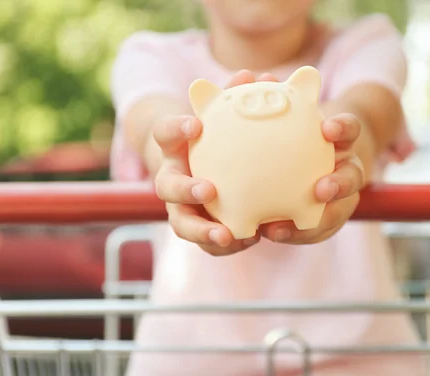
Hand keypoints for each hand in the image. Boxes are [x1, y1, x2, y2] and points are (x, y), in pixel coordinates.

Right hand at [153, 70, 275, 255]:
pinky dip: (229, 243)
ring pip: (182, 224)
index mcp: (177, 148)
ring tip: (226, 234)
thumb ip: (241, 101)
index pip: (165, 133)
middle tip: (208, 189)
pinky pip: (210, 244)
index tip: (196, 124)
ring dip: (202, 230)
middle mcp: (174, 179)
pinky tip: (254, 238)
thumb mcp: (230, 121)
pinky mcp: (200, 231)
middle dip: (184, 189)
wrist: (219, 175)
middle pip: (166, 187)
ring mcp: (183, 209)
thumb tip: (265, 77)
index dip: (175, 129)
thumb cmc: (226, 141)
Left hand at [259, 113, 363, 244]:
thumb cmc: (281, 133)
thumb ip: (253, 103)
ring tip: (278, 228)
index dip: (342, 128)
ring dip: (312, 223)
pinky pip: (309, 231)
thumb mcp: (274, 117)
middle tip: (321, 189)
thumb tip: (217, 81)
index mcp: (338, 140)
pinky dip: (290, 232)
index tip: (327, 128)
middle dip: (341, 183)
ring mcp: (338, 199)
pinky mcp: (322, 222)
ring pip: (334, 214)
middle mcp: (344, 170)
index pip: (348, 129)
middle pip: (353, 176)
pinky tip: (266, 232)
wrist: (300, 163)